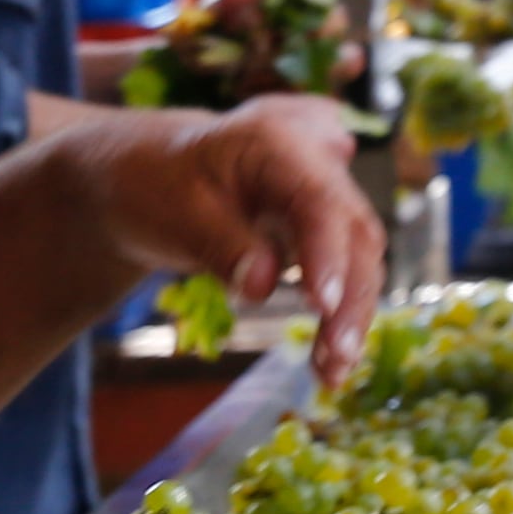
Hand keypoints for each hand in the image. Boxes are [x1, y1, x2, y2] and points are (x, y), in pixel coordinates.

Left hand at [93, 93, 385, 385]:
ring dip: (351, 315)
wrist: (152, 178)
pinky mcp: (326, 227)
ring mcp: (326, 192)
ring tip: (330, 372)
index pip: (318, 197)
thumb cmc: (157, 187)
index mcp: (275, 141)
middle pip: (354, 230)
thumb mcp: (174, 213)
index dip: (328, 252)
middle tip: (335, 357)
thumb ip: (220, 245)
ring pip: (360, 256)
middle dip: (350, 298)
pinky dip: (340, 314)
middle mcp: (315, 159)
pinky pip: (346, 269)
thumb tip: (261, 286)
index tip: (322, 306)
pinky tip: (328, 360)